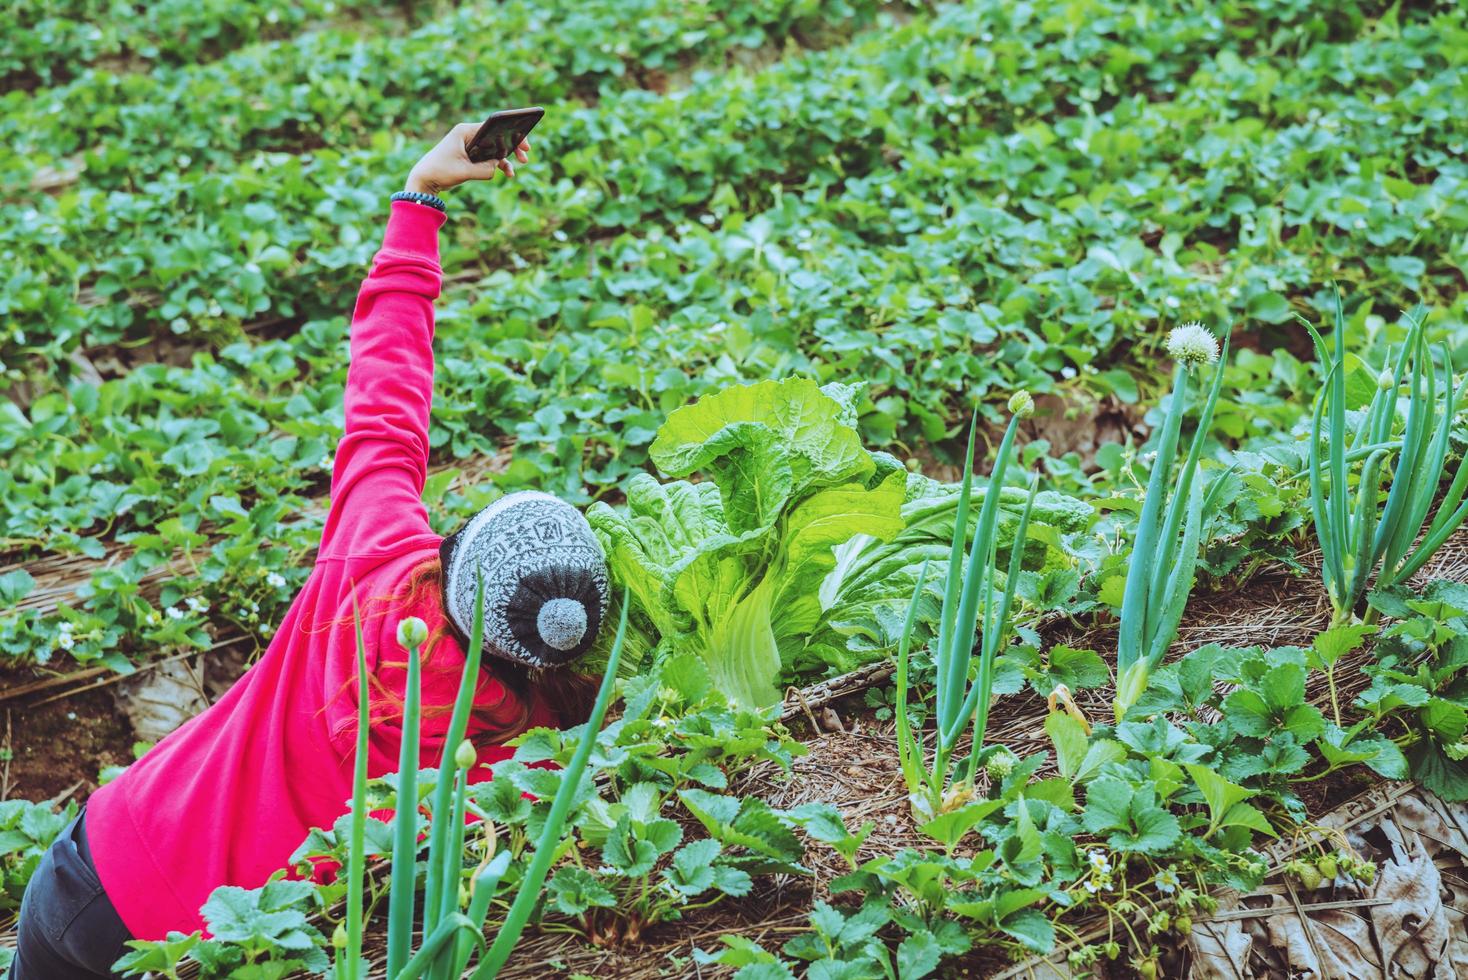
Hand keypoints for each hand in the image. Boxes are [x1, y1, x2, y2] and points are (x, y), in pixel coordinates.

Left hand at [404, 123, 530, 195]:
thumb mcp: (464, 172)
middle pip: (496, 137)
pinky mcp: (470, 156)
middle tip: (525, 154)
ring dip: (505, 158)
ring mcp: (470, 146)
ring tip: (516, 168)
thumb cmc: (440, 171)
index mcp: (465, 131)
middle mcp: (468, 135)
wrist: (424, 180)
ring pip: (494, 148)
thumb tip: (499, 167)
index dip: (509, 134)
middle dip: (511, 146)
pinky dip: (497, 165)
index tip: (522, 141)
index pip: (492, 127)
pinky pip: (488, 158)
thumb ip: (484, 170)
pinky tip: (507, 173)